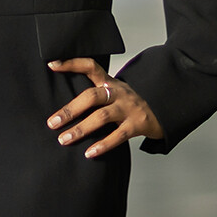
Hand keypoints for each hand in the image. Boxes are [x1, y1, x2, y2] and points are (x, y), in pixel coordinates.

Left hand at [45, 58, 162, 156]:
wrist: (164, 108)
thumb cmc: (130, 103)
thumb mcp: (114, 92)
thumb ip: (94, 95)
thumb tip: (63, 107)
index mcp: (110, 82)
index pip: (90, 67)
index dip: (72, 63)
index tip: (52, 64)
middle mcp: (118, 92)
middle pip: (92, 96)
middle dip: (70, 110)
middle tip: (52, 123)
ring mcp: (129, 108)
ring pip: (102, 117)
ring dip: (81, 129)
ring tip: (64, 140)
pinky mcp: (137, 124)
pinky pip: (118, 136)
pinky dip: (103, 145)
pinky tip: (89, 153)